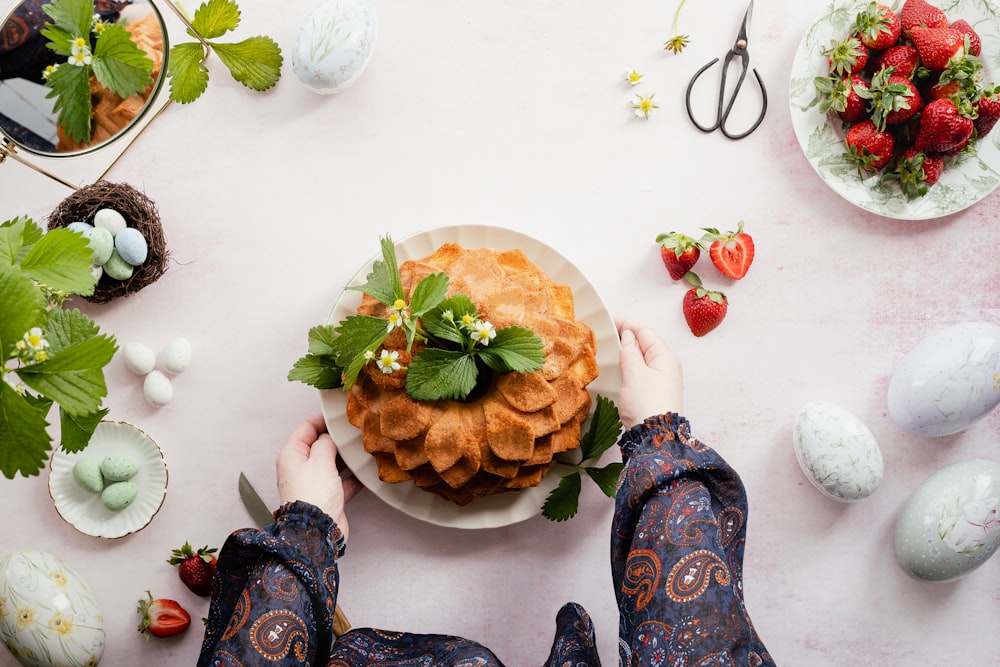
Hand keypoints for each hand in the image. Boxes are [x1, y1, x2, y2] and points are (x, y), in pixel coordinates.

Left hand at [275, 415, 361, 541]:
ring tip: (363, 447)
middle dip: (336, 438)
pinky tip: (366, 471)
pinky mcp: (327, 497)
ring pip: (332, 463)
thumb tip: (329, 437)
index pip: (305, 428)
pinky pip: (342, 481)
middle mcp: (300, 467)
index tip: (340, 414)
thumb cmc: (313, 495)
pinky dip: (353, 477)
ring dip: (346, 457)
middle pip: (319, 445)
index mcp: (292, 455)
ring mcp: (314, 483)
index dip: (322, 419)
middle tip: (355, 430)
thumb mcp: (320, 461)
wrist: (317, 533)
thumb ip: (326, 443)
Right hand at [616, 320, 683, 428]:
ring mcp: (662, 380)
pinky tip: (618, 369)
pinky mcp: (655, 392)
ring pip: (643, 358)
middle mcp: (667, 366)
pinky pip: (641, 372)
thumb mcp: (634, 373)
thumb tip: (628, 336)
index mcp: (665, 356)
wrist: (655, 437)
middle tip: (606, 334)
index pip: (645, 331)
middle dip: (627, 336)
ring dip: (627, 352)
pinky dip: (629, 366)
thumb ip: (630, 351)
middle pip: (645, 343)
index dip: (627, 323)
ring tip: (609, 350)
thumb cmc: (646, 403)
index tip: (608, 320)